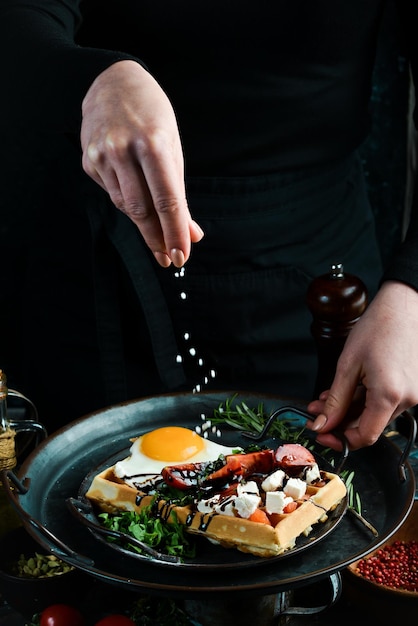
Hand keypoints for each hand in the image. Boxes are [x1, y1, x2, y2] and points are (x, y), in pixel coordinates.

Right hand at [80, 60, 203, 266]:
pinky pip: (112, 193)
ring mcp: (101, 155)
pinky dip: (127, 202)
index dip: (175, 232)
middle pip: (142, 210)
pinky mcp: (88, 161)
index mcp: (152, 143)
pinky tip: (135, 197)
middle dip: (158, 239)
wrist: (112, 83)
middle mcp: (123, 149)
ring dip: (144, 226)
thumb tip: (192, 233)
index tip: (182, 255)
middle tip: (169, 258)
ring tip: (158, 236)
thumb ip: (180, 192)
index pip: (167, 200)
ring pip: (125, 206)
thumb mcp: (173, 147)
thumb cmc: (151, 116)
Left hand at [306, 280, 417, 449]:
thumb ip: (335, 399)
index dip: (340, 440)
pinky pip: (386, 402)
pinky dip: (365, 400)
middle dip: (339, 421)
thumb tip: (323, 424)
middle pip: (369, 425)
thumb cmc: (377, 328)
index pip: (365, 436)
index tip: (321, 433)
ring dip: (350, 409)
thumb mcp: (348, 365)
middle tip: (316, 412)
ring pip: (376, 414)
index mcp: (389, 395)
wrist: (403, 307)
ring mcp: (413, 394)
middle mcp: (407, 399)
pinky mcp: (412, 387)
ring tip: (326, 396)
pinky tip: (347, 390)